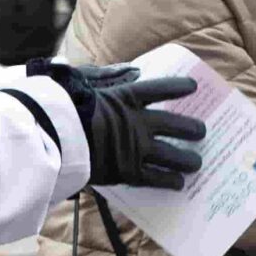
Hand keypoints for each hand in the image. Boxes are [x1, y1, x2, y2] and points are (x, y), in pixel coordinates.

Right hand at [32, 61, 207, 189]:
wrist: (54, 136)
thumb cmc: (62, 108)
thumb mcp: (80, 81)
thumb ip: (104, 76)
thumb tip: (130, 71)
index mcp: (125, 97)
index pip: (160, 89)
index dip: (178, 87)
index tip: (193, 86)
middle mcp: (137, 123)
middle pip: (174, 125)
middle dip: (191, 129)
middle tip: (201, 132)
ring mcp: (136, 148)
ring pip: (172, 155)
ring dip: (188, 159)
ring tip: (197, 163)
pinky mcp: (128, 172)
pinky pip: (157, 178)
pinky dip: (170, 181)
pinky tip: (180, 184)